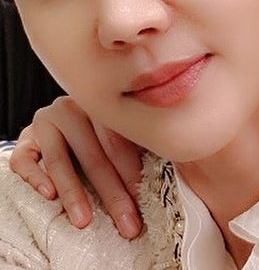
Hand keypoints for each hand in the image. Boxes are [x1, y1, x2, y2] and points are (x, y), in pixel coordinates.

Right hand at [9, 96, 144, 237]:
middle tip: (126, 222)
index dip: (132, 174)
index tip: (144, 202)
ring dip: (73, 193)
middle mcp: (74, 109)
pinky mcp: (24, 138)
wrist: (59, 123)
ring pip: (60, 160)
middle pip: (94, 155)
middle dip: (112, 193)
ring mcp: (46, 122)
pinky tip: (48, 195)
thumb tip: (163, 176)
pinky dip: (36, 177)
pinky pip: (24, 159)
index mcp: (102, 106)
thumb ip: (133, 147)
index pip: (119, 142)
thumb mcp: (115, 134)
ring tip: (84, 220)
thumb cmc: (97, 133)